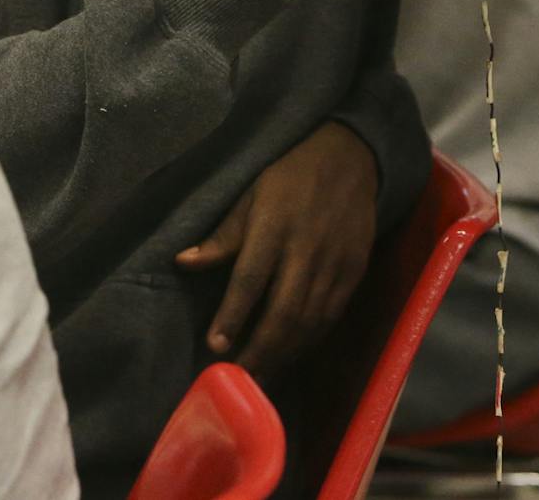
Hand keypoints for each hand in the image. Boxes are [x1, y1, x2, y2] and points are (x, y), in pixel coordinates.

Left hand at [174, 123, 380, 378]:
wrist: (351, 160)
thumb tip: (183, 263)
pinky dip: (310, 340)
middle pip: (284, 311)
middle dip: (260, 350)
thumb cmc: (289, 177)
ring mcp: (334, 264)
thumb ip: (222, 237)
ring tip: (260, 376)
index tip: (215, 346)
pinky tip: (291, 354)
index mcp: (274, 226)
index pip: (251, 279)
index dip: (233, 315)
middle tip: (238, 377)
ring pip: (309, 321)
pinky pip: (330, 317)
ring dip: (284, 353)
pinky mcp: (354, 273)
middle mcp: (306, 250)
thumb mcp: (250, 196)